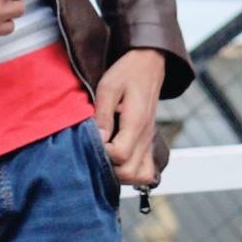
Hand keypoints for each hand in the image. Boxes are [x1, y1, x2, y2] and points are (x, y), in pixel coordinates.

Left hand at [93, 49, 165, 185]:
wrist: (148, 65)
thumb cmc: (127, 73)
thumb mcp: (108, 86)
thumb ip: (103, 114)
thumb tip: (99, 139)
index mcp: (136, 122)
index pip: (120, 155)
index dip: (102, 153)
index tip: (93, 139)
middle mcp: (146, 136)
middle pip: (129, 172)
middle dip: (109, 168)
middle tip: (96, 151)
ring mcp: (149, 142)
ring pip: (139, 176)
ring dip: (119, 173)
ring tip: (105, 157)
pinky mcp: (148, 143)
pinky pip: (146, 171)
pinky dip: (133, 173)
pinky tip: (118, 162)